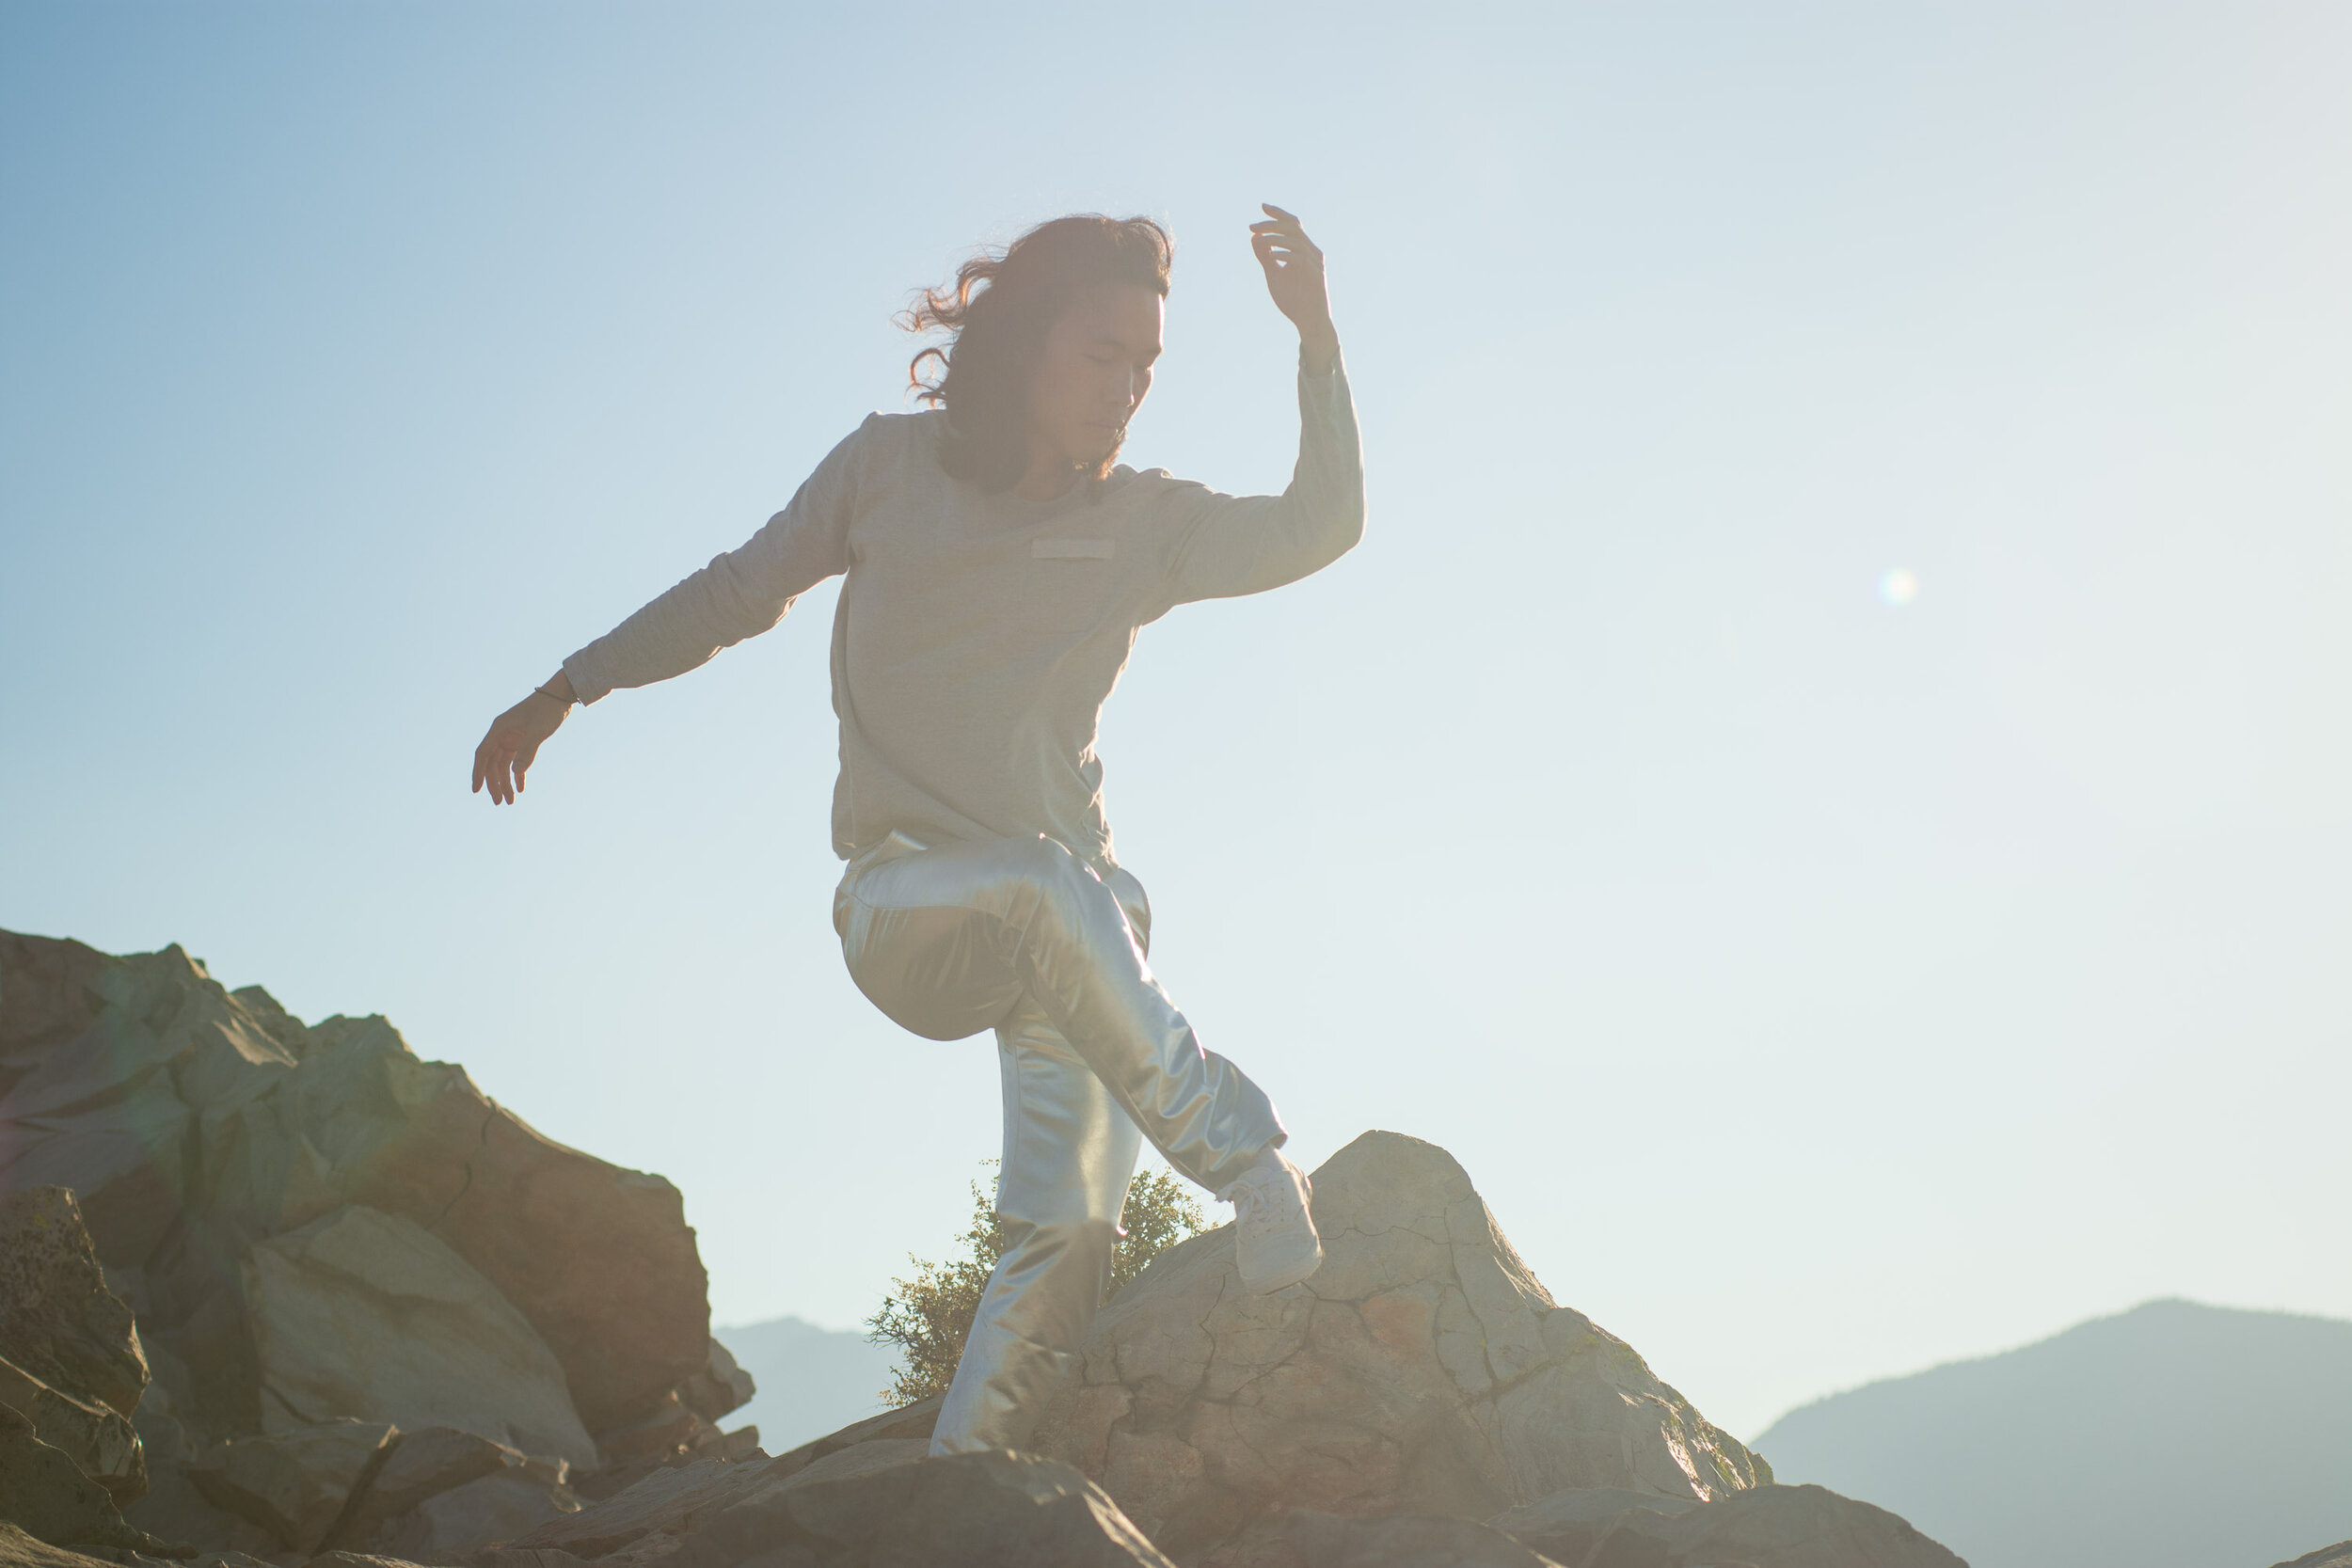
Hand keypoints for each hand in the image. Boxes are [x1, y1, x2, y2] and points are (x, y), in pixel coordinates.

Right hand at [471, 674, 572, 804]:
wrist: (561, 695)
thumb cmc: (548, 709)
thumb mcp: (539, 730)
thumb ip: (528, 751)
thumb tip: (515, 772)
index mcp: (499, 729)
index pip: (483, 754)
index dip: (478, 773)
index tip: (476, 791)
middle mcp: (502, 734)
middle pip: (492, 763)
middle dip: (495, 783)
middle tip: (500, 802)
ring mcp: (511, 737)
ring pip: (504, 764)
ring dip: (506, 782)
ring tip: (511, 801)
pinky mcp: (522, 740)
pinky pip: (516, 761)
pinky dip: (518, 774)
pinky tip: (521, 788)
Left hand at [1249, 204, 1337, 365]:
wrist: (1309, 322)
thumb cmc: (1294, 300)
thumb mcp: (1274, 275)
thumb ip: (1265, 257)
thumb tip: (1254, 237)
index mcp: (1303, 250)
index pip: (1292, 224)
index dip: (1278, 214)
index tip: (1262, 206)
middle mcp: (1312, 252)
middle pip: (1293, 227)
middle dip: (1272, 223)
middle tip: (1252, 226)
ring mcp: (1315, 262)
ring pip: (1296, 239)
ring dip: (1275, 236)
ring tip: (1258, 238)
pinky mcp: (1315, 274)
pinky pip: (1299, 257)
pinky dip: (1284, 253)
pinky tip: (1271, 254)